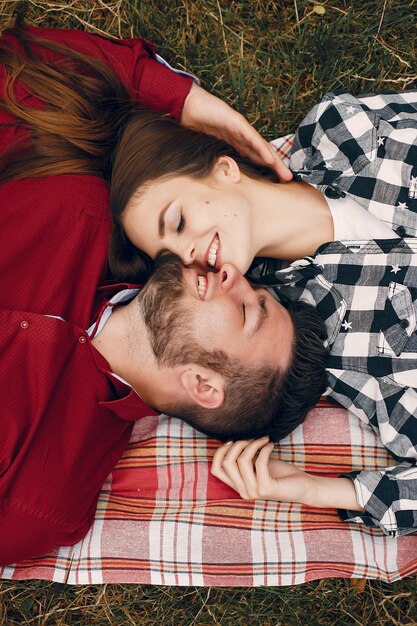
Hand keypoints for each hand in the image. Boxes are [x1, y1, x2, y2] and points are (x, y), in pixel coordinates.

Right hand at [181, 83, 291, 181]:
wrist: (186, 105)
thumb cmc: (194, 124)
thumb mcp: (207, 148)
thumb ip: (216, 158)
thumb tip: (220, 178)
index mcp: (235, 143)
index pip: (254, 157)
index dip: (265, 169)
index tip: (275, 182)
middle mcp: (241, 136)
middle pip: (262, 154)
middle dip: (276, 167)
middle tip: (288, 180)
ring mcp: (240, 129)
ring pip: (261, 147)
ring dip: (275, 161)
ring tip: (285, 173)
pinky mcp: (236, 122)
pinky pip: (251, 138)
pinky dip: (261, 149)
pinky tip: (271, 159)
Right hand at [212, 438, 362, 510]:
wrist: (303, 487)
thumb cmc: (281, 474)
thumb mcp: (257, 464)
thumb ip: (243, 459)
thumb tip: (231, 442)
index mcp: (238, 486)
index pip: (216, 469)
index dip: (220, 452)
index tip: (232, 440)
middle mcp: (243, 492)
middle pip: (227, 462)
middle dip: (238, 445)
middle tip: (252, 438)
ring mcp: (254, 492)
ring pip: (242, 460)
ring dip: (253, 444)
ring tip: (264, 440)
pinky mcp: (266, 489)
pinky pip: (259, 462)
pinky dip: (264, 449)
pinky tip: (271, 445)